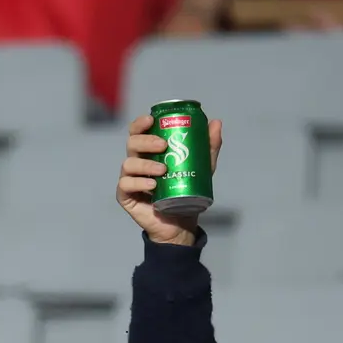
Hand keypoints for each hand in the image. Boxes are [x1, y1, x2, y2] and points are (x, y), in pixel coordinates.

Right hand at [117, 113, 223, 247]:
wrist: (182, 222)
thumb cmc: (187, 191)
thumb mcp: (202, 167)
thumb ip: (208, 146)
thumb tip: (216, 122)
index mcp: (149, 151)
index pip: (138, 131)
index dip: (141, 123)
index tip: (152, 120)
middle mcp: (136, 162)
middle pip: (132, 143)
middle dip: (145, 141)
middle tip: (163, 145)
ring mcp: (129, 179)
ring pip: (128, 164)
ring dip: (145, 164)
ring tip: (162, 170)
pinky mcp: (126, 197)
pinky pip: (126, 185)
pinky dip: (138, 183)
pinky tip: (152, 185)